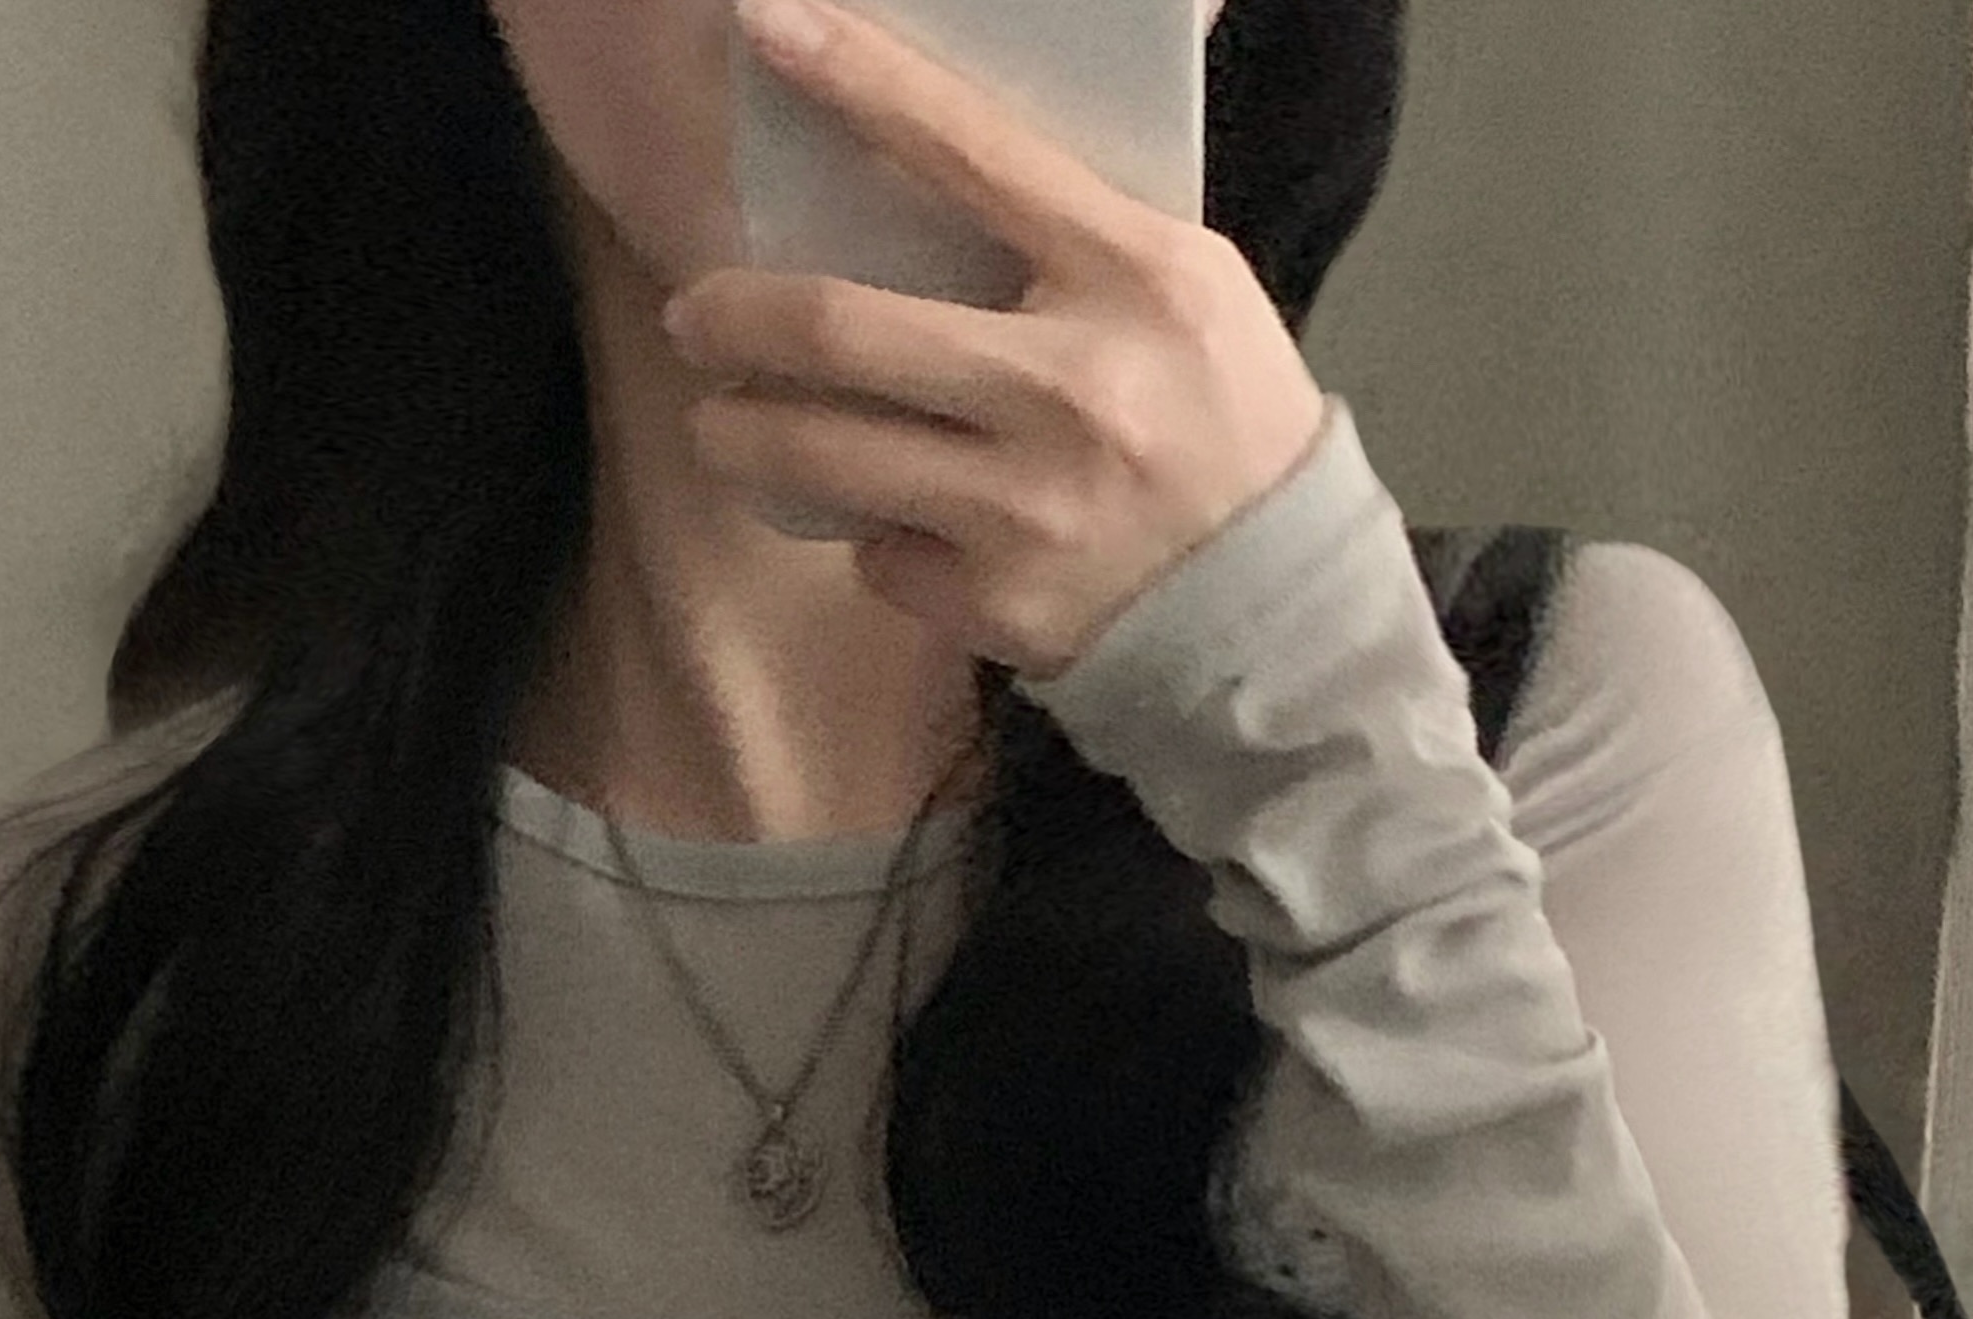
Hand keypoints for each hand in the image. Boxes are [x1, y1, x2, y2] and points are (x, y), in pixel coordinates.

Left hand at [662, 0, 1329, 679]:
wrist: (1277, 606)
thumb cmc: (1221, 421)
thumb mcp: (1182, 285)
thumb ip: (1071, 224)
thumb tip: (942, 144)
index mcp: (1132, 275)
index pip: (970, 151)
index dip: (858, 81)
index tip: (768, 26)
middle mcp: (1073, 387)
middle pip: (846, 331)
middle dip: (737, 320)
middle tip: (695, 317)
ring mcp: (1028, 507)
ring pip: (826, 459)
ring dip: (745, 439)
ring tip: (724, 427)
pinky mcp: (997, 602)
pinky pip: (880, 555)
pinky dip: (872, 537)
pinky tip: (897, 527)